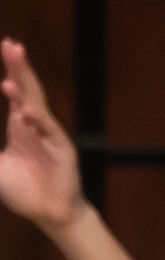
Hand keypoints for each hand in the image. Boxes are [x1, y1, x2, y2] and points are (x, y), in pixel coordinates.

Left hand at [0, 38, 82, 231]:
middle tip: (11, 44)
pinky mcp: (63, 152)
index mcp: (20, 126)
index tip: (6, 46)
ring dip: (26, 83)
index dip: (10, 71)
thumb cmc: (23, 191)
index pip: (15, 92)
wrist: (49, 214)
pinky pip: (49, 131)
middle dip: (18, 67)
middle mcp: (35, 126)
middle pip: (28, 90)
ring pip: (38, 103)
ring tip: (17, 67)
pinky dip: (38, 120)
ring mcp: (50, 137)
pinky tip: (26, 110)